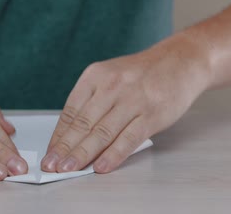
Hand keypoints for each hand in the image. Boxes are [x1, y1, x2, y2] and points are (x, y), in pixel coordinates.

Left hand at [41, 37, 210, 173]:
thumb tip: (71, 136)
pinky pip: (128, 138)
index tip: (49, 153)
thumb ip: (92, 101)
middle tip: (51, 166)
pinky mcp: (152, 114)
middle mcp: (111, 86)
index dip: (58, 136)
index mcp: (95, 76)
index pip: (71, 111)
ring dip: (83, 154)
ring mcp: (132, 100)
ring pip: (102, 132)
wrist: (181, 60)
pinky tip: (100, 166)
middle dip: (64, 148)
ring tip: (69, 169)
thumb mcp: (110, 76)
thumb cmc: (141, 74)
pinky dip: (113, 155)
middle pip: (83, 123)